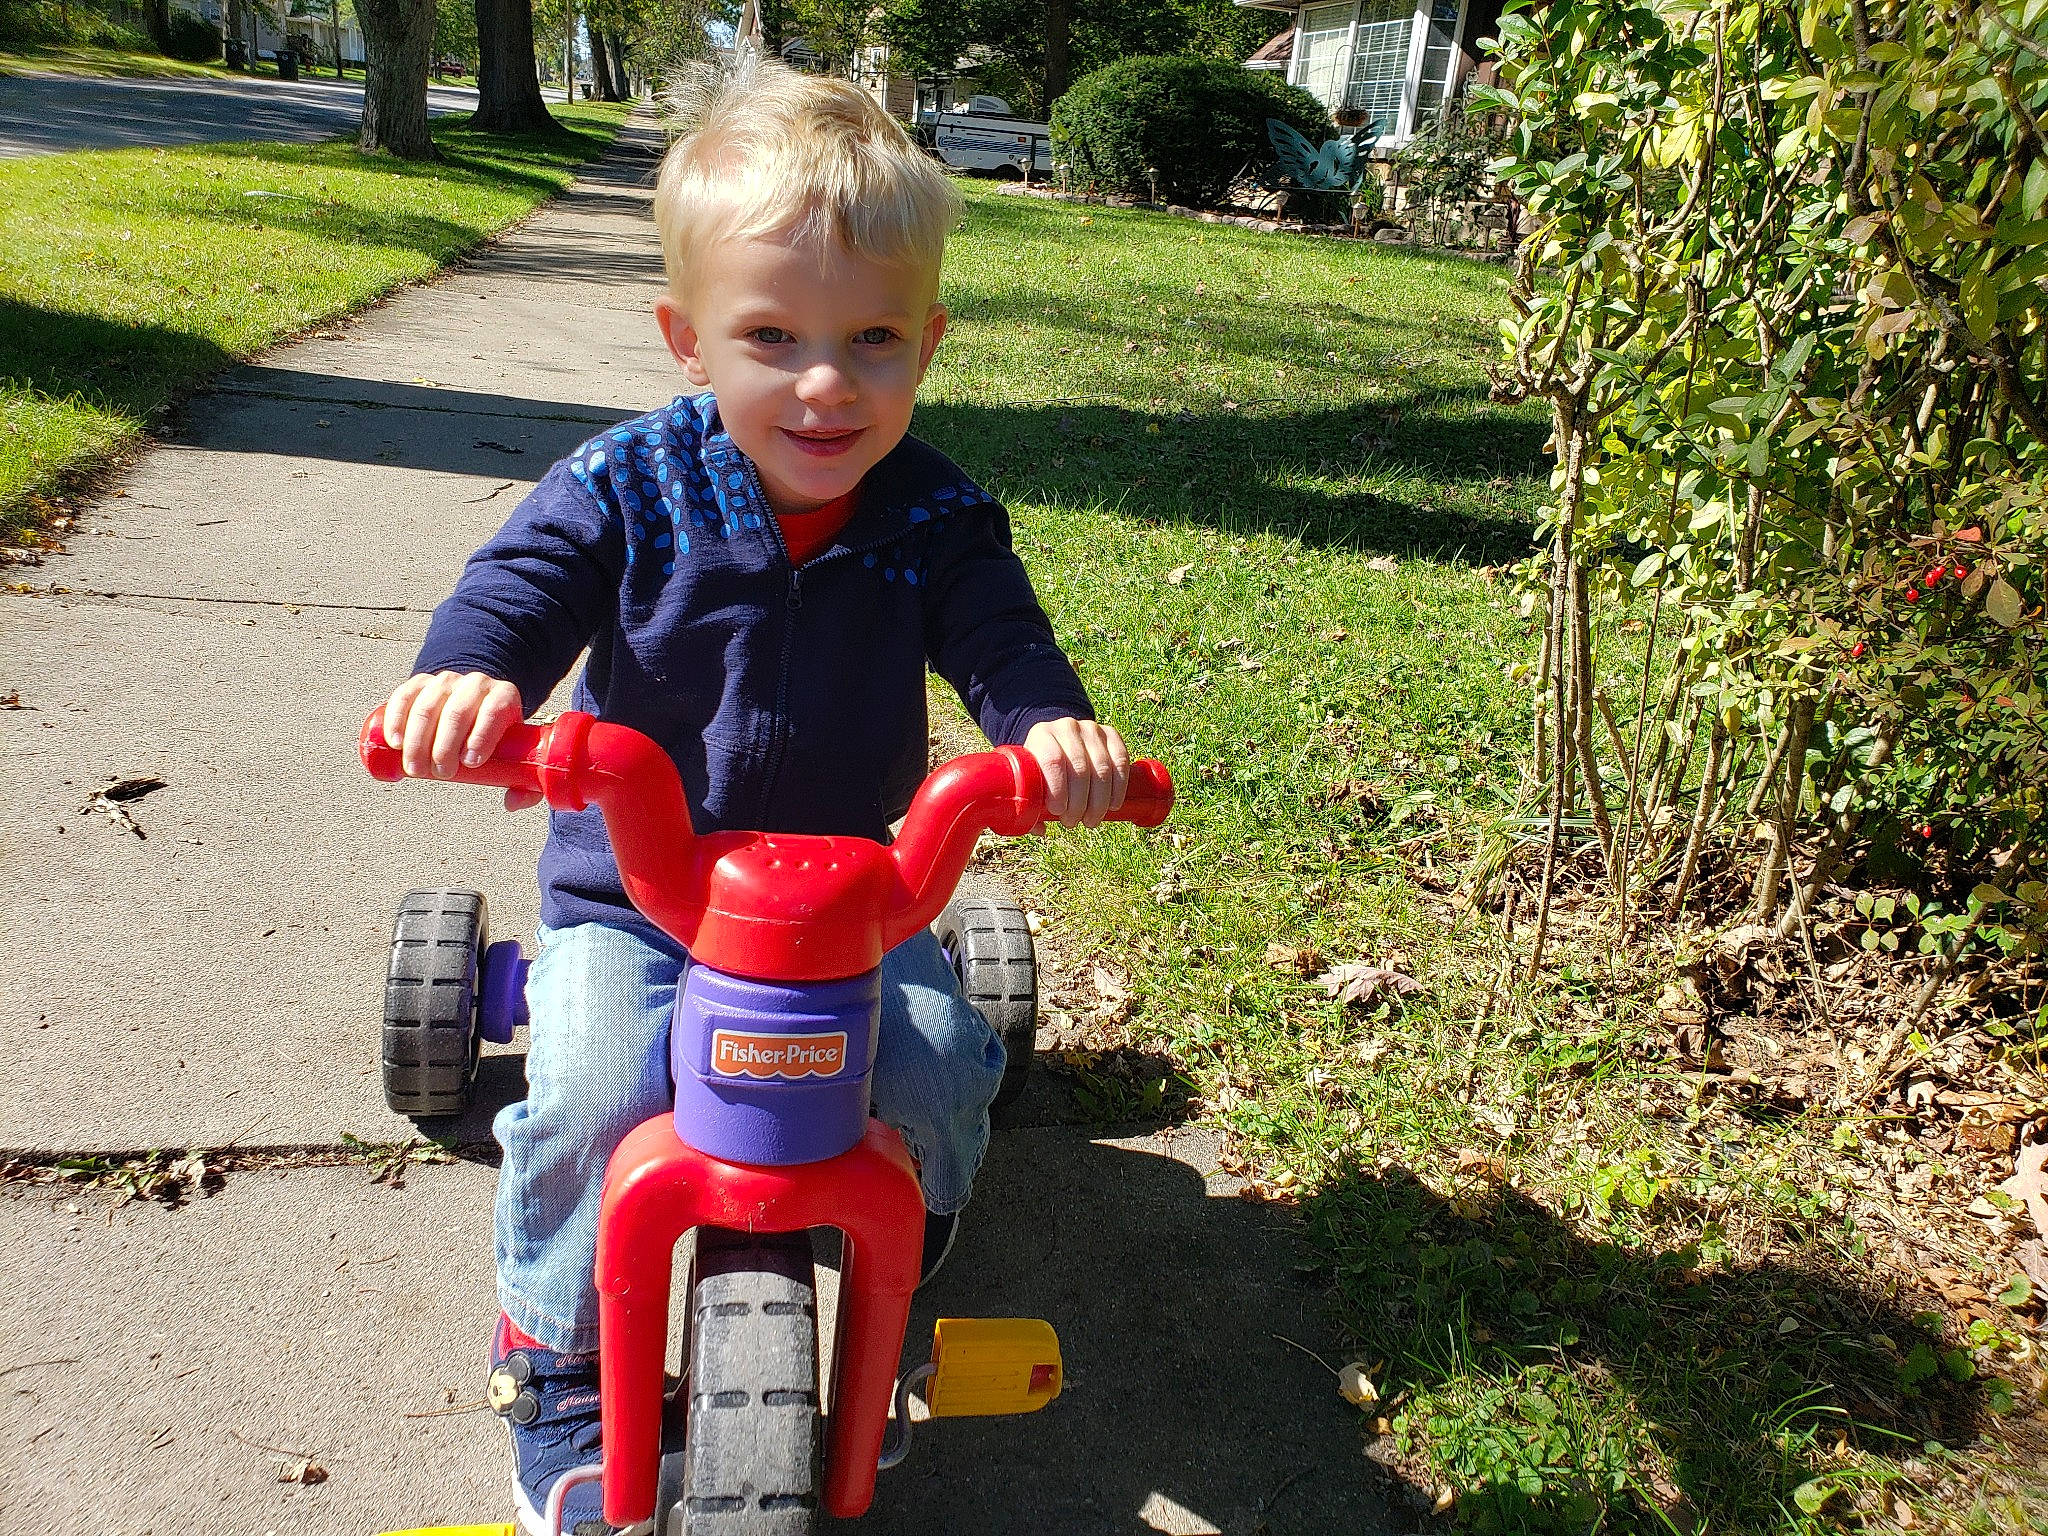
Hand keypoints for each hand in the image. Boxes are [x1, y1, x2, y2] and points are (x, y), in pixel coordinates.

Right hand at [379, 671, 540, 811]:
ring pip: (428, 707)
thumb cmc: (495, 735)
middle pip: (457, 712)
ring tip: (415, 770)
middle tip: (440, 774)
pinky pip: (405, 696)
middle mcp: (476, 684)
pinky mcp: (420, 683)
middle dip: (445, 746)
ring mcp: (446, 681)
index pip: (493, 712)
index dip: (481, 737)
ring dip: (418, 741)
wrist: (475, 703)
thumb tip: (512, 802)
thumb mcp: (515, 753)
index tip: (470, 763)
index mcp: (504, 697)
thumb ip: (522, 782)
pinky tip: (395, 743)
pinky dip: (397, 719)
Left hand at [1022, 717, 1129, 828]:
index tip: (1058, 812)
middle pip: (1079, 768)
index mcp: (1041, 735)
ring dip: (1099, 801)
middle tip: (1073, 822)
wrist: (1058, 741)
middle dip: (1079, 803)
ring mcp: (1091, 729)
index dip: (1058, 789)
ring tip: (1090, 820)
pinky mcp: (1111, 734)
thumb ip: (1028, 804)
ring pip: (1102, 768)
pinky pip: (1121, 761)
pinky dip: (1119, 788)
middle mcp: (1066, 727)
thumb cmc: (1041, 768)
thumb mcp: (1029, 779)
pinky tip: (1112, 805)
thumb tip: (1040, 829)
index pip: (1053, 760)